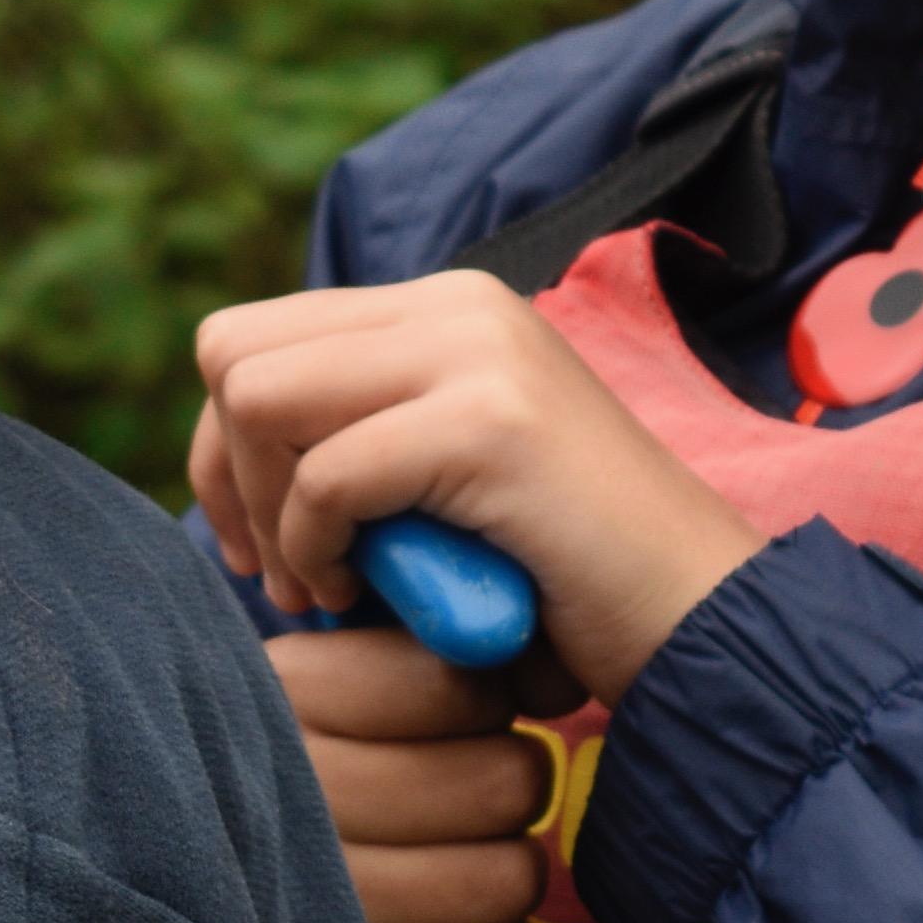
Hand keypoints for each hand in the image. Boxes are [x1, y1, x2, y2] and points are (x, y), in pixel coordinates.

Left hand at [187, 271, 762, 710]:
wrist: (699, 618)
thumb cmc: (562, 577)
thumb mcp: (443, 475)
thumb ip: (360, 434)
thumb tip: (222, 450)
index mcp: (445, 307)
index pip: (254, 334)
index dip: (225, 446)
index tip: (262, 546)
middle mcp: (457, 304)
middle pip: (233, 349)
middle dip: (226, 473)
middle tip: (282, 574)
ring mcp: (476, 351)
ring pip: (258, 395)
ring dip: (267, 512)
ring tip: (327, 586)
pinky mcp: (490, 421)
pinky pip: (324, 475)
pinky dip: (318, 549)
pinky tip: (368, 591)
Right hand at [272, 625, 556, 922]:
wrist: (178, 902)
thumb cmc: (277, 776)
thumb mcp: (317, 683)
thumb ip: (424, 650)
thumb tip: (555, 674)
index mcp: (282, 697)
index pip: (458, 686)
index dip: (490, 703)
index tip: (474, 715)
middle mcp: (291, 798)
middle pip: (505, 783)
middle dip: (507, 788)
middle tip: (475, 798)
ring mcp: (314, 910)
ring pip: (506, 878)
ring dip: (505, 872)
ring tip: (465, 863)